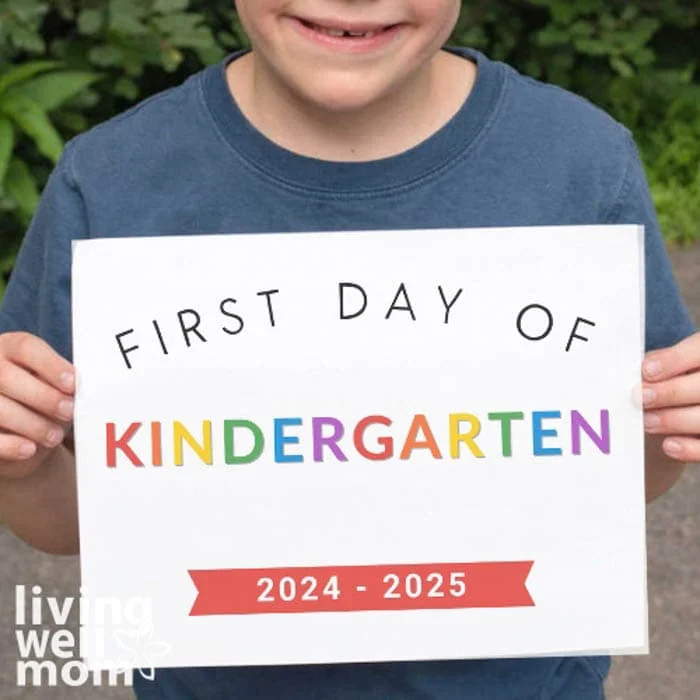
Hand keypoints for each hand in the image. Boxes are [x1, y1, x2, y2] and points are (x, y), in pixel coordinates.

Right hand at [0, 332, 74, 476]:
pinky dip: (10, 445)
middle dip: (43, 397)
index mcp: (10, 348)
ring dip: (31, 424)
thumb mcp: (53, 385)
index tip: (73, 384)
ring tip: (54, 436)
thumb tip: (81, 390)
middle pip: (7, 376)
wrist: (20, 431)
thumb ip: (64, 383)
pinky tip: (30, 449)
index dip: (50, 365)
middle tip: (68, 412)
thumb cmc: (43, 399)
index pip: (26, 347)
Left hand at [642, 332, 699, 461]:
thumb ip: (664, 361)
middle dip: (669, 393)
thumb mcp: (681, 360)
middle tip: (640, 398)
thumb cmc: (686, 377)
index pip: (698, 351)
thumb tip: (637, 370)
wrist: (696, 398)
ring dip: (673, 420)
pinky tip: (668, 444)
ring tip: (647, 421)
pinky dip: (690, 448)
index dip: (673, 361)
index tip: (646, 371)